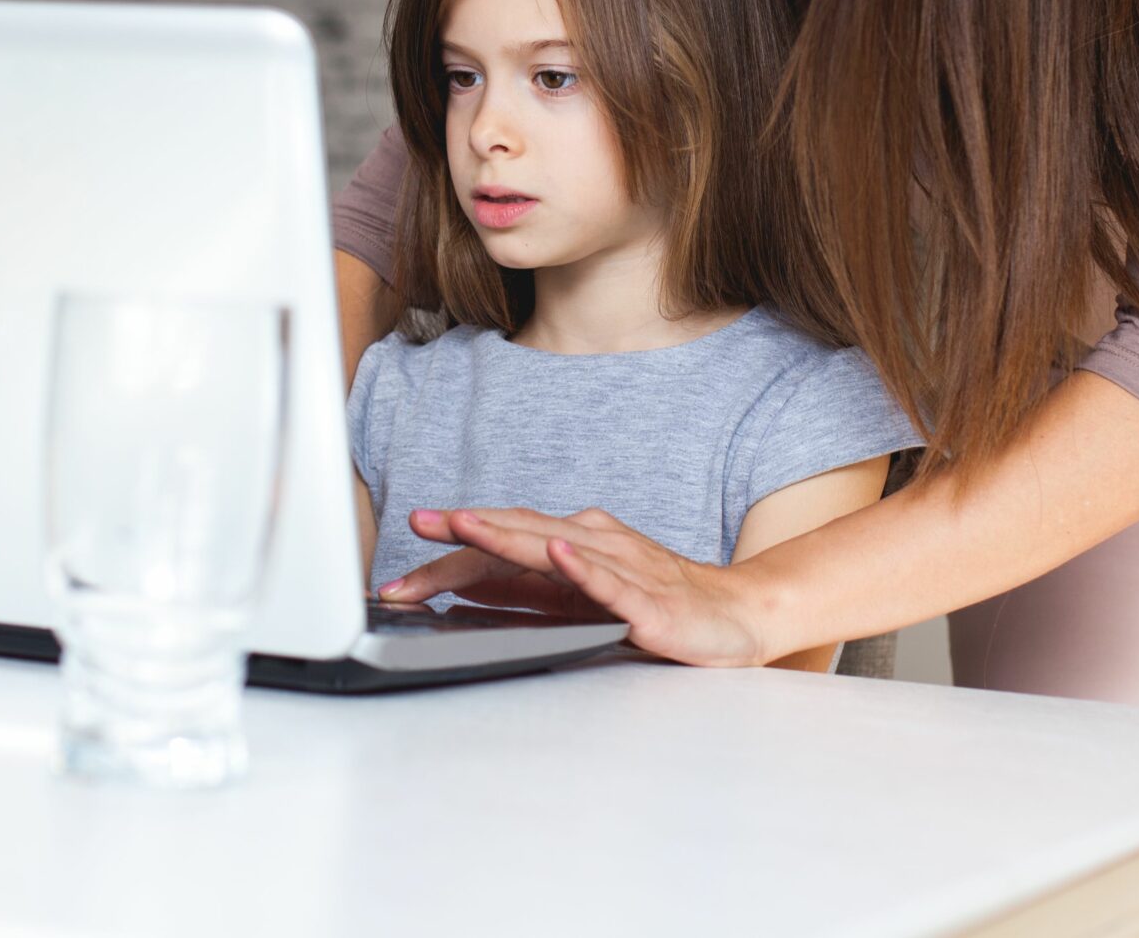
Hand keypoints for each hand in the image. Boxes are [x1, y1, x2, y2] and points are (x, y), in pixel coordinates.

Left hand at [383, 506, 768, 667]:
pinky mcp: (650, 600)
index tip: (400, 573)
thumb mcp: (578, 601)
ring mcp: (622, 567)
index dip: (449, 556)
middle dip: (463, 531)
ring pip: (555, 545)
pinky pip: (613, 580)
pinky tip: (559, 553)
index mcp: (572, 546)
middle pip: (517, 534)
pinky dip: (583, 565)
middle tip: (417, 524)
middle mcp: (592, 544)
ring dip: (507, 533)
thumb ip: (526, 594)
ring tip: (465, 522)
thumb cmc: (660, 605)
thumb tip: (461, 593)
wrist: (737, 615)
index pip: (501, 545)